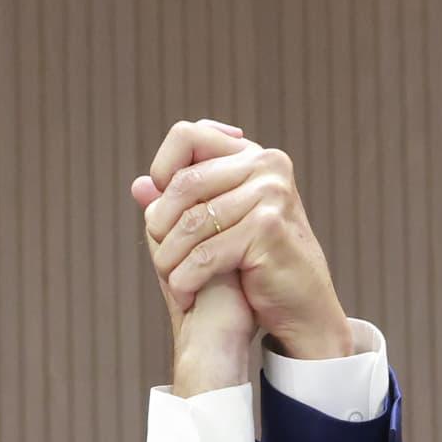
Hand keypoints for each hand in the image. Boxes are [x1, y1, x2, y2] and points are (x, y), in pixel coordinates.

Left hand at [135, 121, 351, 385]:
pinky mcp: (267, 229)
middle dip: (161, 223)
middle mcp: (266, 166)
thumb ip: (183, 203)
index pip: (187, 135)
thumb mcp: (221, 226)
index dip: (162, 168)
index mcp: (254, 156)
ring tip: (170, 280)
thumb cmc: (261, 265)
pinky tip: (185, 294)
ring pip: (191, 222)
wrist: (303, 306)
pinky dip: (187, 278)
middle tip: (160, 255)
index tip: (163, 207)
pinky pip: (205, 253)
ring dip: (170, 258)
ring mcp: (270, 195)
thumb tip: (138, 185)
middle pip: (184, 182)